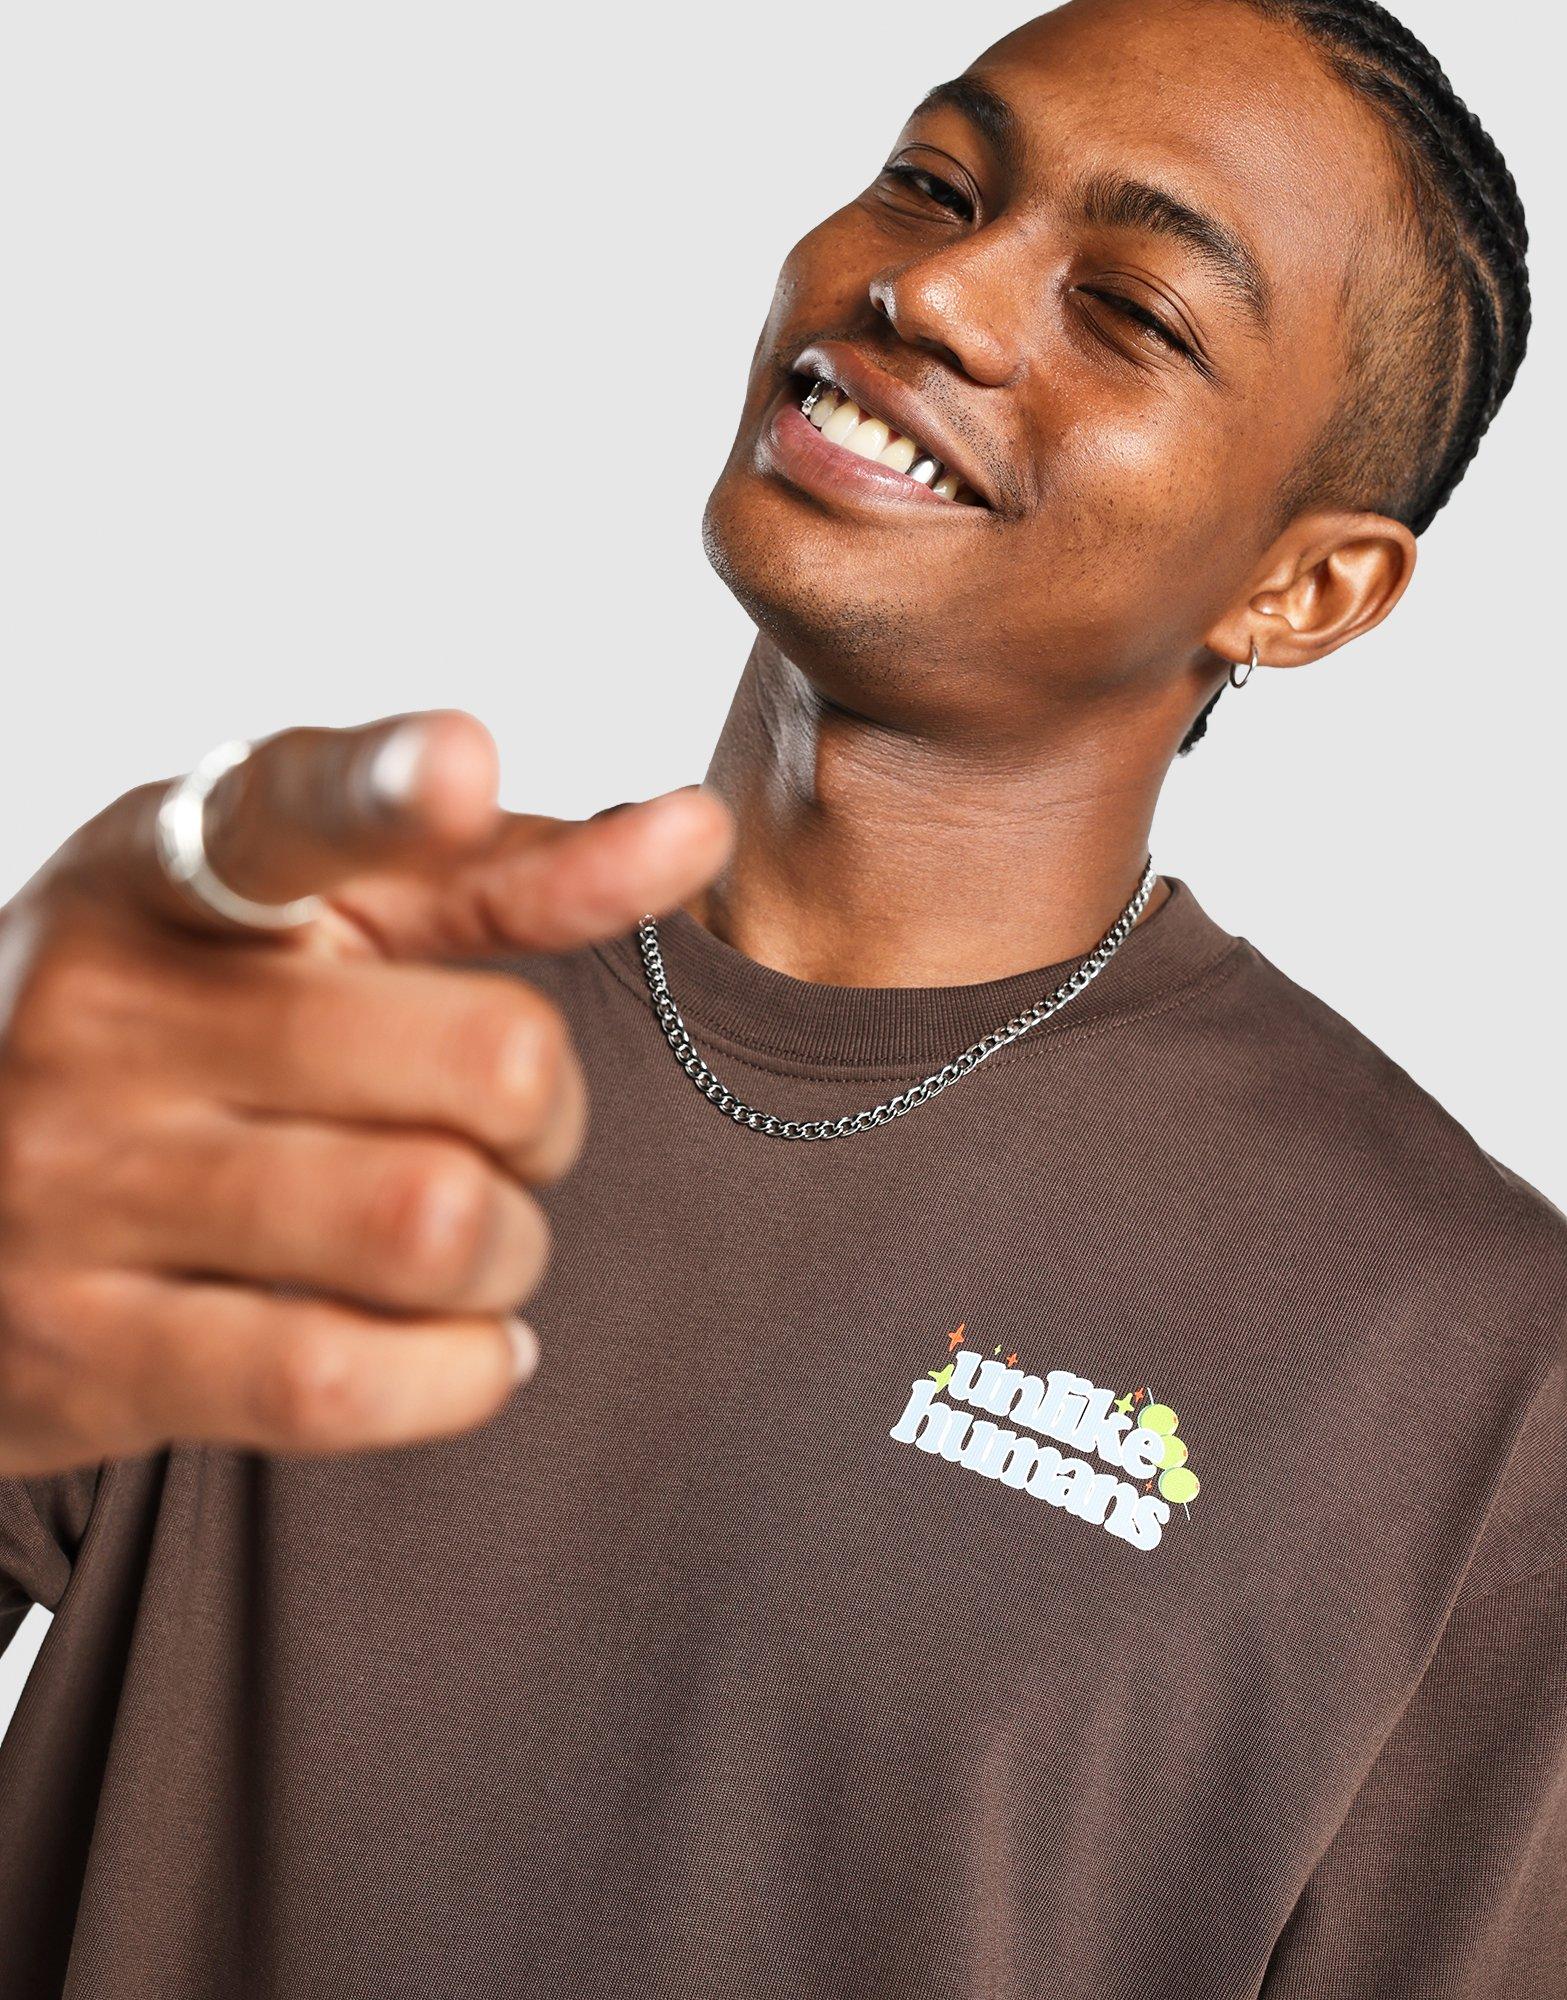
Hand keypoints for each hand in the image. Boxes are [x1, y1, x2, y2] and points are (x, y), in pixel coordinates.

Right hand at [0, 710, 732, 1474]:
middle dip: (551, 1116)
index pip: (289, 813)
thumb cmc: (181, 1032)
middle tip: (508, 1129)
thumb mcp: (304, 920)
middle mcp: (106, 1013)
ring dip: (511, 1248)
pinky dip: (459, 1372)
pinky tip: (462, 1344)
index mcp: (170, 874)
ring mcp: (76, 1187)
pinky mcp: (81, 1352)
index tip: (463, 759)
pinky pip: (343, 1379)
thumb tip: (700, 833)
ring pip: (433, 1226)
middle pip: (488, 1059)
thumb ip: (503, 873)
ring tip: (472, 1240)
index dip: (388, 788)